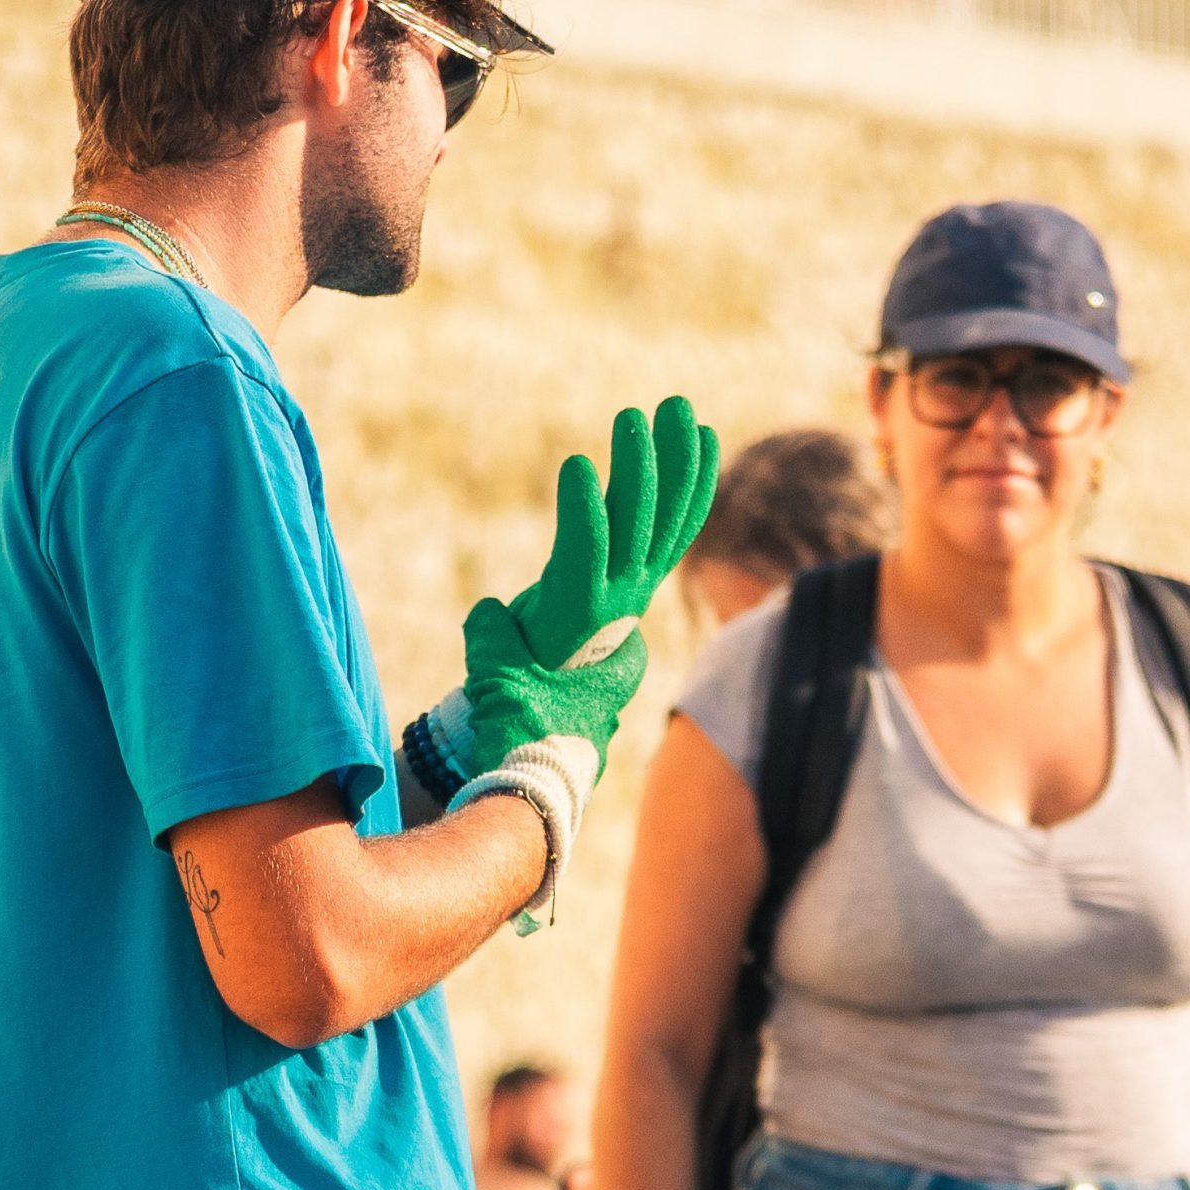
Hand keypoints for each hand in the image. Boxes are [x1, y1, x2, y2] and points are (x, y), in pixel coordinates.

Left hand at [438, 397, 718, 931]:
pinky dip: (586, 512)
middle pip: (663, 521)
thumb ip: (499, 633)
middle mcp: (622, 610)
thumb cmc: (516, 732)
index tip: (699, 440)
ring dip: (640, 468)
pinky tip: (581, 468)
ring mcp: (606, 614)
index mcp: (617, 616)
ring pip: (635, 527)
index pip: (665, 539)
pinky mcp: (577, 621)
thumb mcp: (504, 668)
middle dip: (678, 462)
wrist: (520, 782)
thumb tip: (490, 612)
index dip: (687, 490)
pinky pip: (586, 553)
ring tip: (643, 415)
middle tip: (682, 408)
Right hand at [510, 396, 721, 681]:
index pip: (586, 554)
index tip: (576, 463)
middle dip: (637, 469)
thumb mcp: (499, 664)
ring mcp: (646, 576)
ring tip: (676, 405)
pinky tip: (706, 435)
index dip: (584, 512)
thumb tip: (489, 613)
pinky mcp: (656, 565)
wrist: (574, 687)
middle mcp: (623, 591)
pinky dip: (698, 477)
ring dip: (675, 458)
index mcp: (579, 608)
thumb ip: (492, 641)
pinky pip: (686, 518)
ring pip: (668, 515)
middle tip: (633, 414)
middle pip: (636, 525)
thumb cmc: (524, 665)